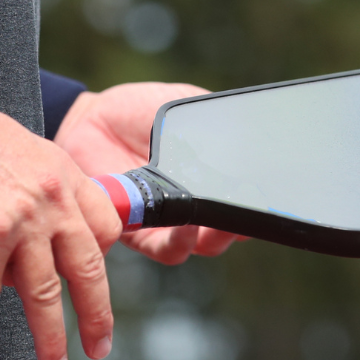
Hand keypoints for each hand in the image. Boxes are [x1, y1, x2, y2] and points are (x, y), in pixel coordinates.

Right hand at [0, 74, 121, 359]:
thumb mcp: (26, 154)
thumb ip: (44, 192)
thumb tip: (42, 237)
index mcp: (66, 179)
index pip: (104, 230)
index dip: (99, 262)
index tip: (91, 287)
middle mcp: (53, 201)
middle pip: (87, 272)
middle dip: (97, 318)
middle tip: (99, 348)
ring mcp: (21, 220)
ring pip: (44, 294)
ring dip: (49, 338)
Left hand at [54, 82, 243, 264]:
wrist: (93, 118)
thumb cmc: (140, 113)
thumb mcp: (187, 109)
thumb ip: (215, 126)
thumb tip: (246, 139)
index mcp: (210, 181)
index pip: (243, 204)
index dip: (258, 206)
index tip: (266, 195)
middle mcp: (194, 207)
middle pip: (230, 232)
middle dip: (242, 225)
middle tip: (246, 210)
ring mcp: (168, 223)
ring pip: (203, 247)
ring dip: (217, 238)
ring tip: (220, 220)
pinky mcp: (139, 232)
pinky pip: (167, 249)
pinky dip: (181, 241)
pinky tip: (184, 221)